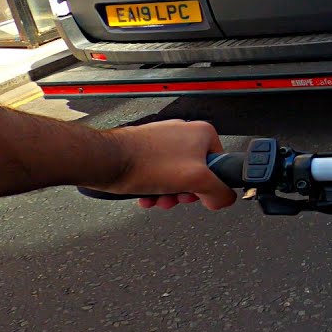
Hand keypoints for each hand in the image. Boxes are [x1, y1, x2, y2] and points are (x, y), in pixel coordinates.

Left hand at [86, 120, 236, 210]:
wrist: (106, 161)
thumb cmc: (144, 163)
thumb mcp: (196, 180)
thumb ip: (219, 192)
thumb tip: (225, 199)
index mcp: (203, 133)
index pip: (220, 165)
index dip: (209, 185)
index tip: (196, 194)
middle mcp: (184, 132)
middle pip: (197, 173)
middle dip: (184, 192)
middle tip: (174, 197)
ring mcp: (164, 140)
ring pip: (175, 175)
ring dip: (168, 193)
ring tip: (157, 198)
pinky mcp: (146, 149)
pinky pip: (158, 173)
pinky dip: (154, 187)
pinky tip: (146, 195)